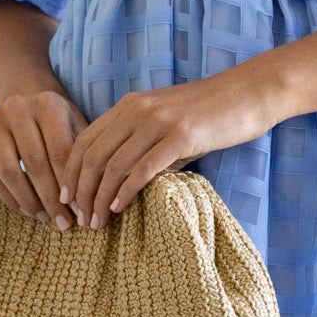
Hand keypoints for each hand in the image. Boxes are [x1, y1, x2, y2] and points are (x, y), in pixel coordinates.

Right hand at [0, 87, 89, 228]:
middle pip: (34, 163)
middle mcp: (17, 107)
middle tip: (62, 223)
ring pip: (9, 171)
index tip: (79, 211)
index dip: (69, 185)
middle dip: (50, 198)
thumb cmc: (58, 123)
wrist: (24, 101)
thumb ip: (81, 159)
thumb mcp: (75, 129)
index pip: (59, 151)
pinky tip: (24, 210)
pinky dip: (7, 197)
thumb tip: (86, 203)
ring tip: (43, 218)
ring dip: (28, 201)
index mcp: (47, 104)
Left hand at [58, 69, 277, 225]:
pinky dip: (126, 191)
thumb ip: (141, 145)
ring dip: (100, 198)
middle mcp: (137, 110)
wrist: (248, 94)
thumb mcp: (166, 124)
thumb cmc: (210, 114)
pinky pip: (143, 168)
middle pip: (93, 156)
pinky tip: (118, 209)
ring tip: (97, 222)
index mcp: (129, 105)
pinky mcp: (180, 136)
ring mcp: (158, 122)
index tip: (67, 200)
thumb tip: (120, 182)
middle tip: (80, 219)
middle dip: (81, 192)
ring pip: (114, 165)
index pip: (84, 141)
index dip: (70, 173)